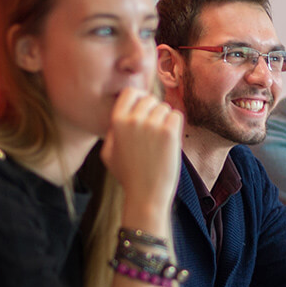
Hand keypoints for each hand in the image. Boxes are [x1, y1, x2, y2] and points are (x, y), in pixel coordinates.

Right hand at [101, 89, 183, 208]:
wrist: (146, 195)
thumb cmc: (128, 175)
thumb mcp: (108, 152)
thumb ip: (112, 130)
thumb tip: (121, 112)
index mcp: (116, 121)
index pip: (130, 92)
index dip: (139, 98)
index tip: (144, 109)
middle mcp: (133, 120)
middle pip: (150, 99)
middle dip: (154, 112)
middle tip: (155, 132)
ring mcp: (152, 125)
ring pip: (165, 108)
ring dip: (165, 121)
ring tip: (160, 142)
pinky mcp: (169, 133)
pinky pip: (177, 115)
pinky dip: (176, 126)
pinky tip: (170, 141)